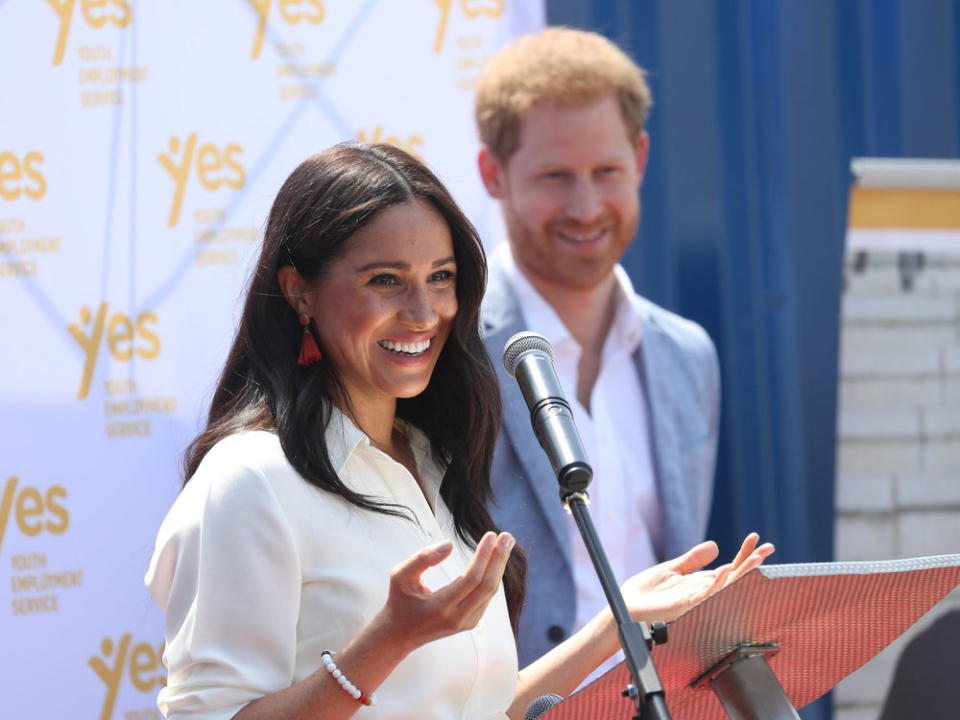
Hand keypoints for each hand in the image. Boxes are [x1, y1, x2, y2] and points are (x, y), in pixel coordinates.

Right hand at [375, 531, 514, 654]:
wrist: (400, 635)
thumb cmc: (400, 600)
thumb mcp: (400, 576)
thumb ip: (422, 558)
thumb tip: (449, 544)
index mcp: (441, 607)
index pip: (471, 579)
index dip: (483, 555)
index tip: (490, 535)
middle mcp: (457, 618)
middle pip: (488, 586)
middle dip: (499, 559)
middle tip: (507, 536)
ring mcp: (466, 623)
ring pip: (490, 592)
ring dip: (500, 566)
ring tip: (506, 542)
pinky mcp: (470, 622)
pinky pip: (487, 597)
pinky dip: (493, 576)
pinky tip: (496, 559)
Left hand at [620, 533, 774, 623]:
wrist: (626, 608)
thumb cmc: (646, 592)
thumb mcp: (672, 569)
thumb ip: (693, 559)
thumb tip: (715, 546)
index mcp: (700, 583)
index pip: (729, 567)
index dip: (743, 554)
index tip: (755, 538)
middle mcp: (702, 592)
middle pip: (733, 576)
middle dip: (751, 562)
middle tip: (769, 547)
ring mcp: (696, 600)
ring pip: (726, 587)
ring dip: (742, 573)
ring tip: (758, 558)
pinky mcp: (685, 607)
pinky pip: (705, 596)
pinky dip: (716, 584)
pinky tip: (724, 571)